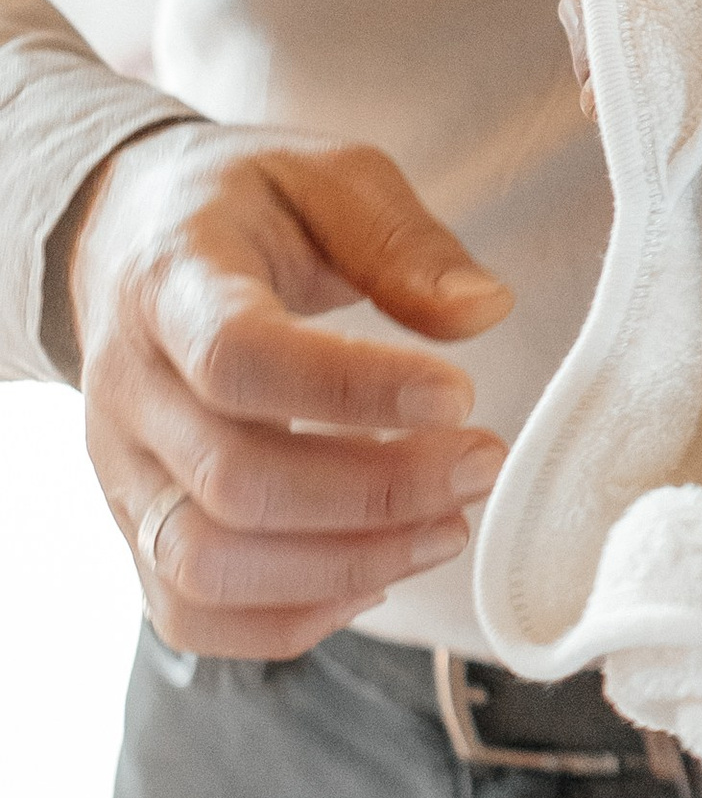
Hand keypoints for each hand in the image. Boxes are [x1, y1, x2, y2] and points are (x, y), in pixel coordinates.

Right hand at [68, 120, 512, 657]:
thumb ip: (402, 241)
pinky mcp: (136, 526)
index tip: (461, 395)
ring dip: (344, 568)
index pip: (240, 358)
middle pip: (235, 482)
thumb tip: (483, 311)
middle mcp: (130, 387)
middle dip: (379, 493)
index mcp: (171, 284)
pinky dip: (289, 619)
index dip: (354, 390)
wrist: (128, 235)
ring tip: (447, 527)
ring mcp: (122, 470)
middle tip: (482, 463)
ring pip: (205, 566)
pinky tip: (375, 574)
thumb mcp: (327, 178)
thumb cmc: (245, 208)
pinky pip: (189, 613)